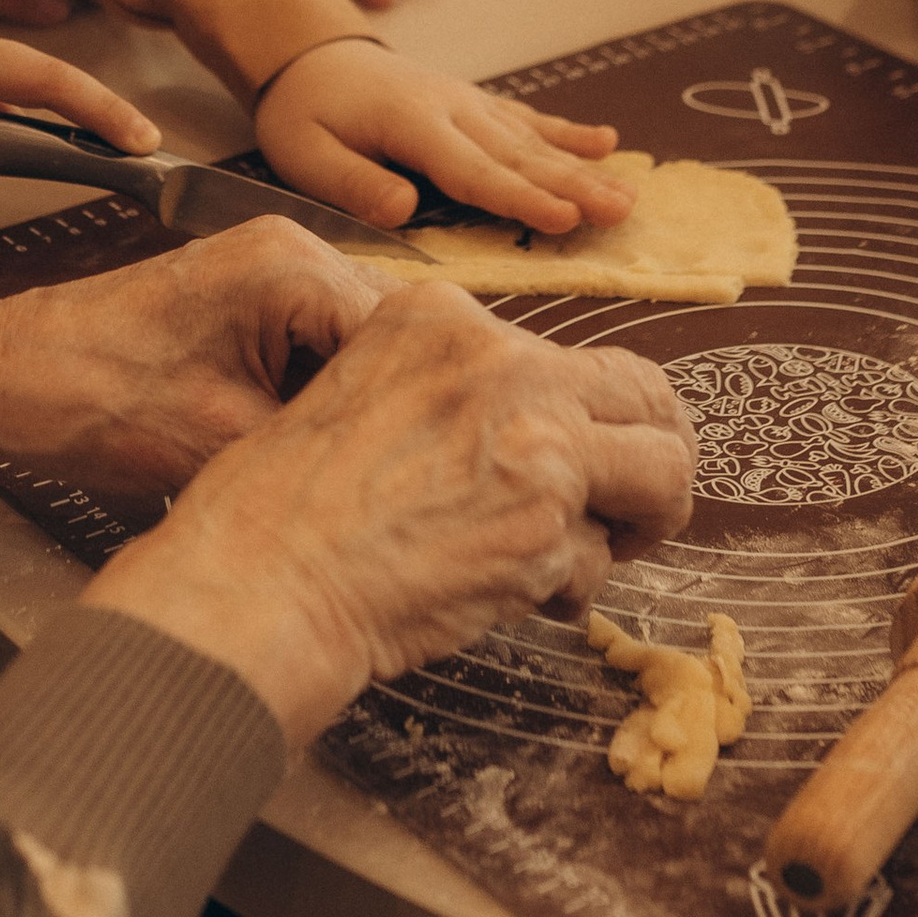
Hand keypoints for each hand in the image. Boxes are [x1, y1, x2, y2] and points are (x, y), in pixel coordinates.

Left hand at [0, 219, 389, 499]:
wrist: (3, 380)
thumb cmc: (87, 399)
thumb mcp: (227, 443)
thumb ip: (322, 446)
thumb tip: (390, 477)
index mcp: (293, 265)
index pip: (410, 338)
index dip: (414, 413)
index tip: (419, 471)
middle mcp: (289, 249)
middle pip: (386, 336)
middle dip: (385, 406)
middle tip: (387, 478)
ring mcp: (266, 269)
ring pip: (350, 347)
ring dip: (347, 404)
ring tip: (339, 468)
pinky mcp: (245, 298)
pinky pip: (310, 347)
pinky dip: (311, 396)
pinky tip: (298, 446)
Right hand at [92, 286, 695, 746]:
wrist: (253, 584)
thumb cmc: (277, 513)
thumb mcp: (355, 395)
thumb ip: (447, 394)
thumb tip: (535, 432)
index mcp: (440, 318)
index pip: (564, 353)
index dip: (585, 414)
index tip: (574, 454)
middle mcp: (497, 359)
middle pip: (644, 391)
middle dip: (651, 453)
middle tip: (635, 503)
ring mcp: (533, 437)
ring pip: (664, 468)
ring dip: (643, 519)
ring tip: (602, 554)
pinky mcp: (545, 520)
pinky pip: (600, 556)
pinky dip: (568, 588)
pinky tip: (516, 598)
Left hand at [253, 38, 633, 238]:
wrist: (310, 55)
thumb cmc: (305, 114)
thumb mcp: (307, 155)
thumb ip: (355, 183)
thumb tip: (403, 211)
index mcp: (412, 124)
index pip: (473, 170)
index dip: (521, 198)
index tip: (566, 219)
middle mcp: (452, 108)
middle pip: (518, 154)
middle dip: (574, 185)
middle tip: (621, 211)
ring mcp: (468, 102)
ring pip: (532, 139)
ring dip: (583, 167)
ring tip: (627, 193)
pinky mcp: (474, 103)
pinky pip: (526, 119)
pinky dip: (567, 132)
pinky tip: (606, 142)